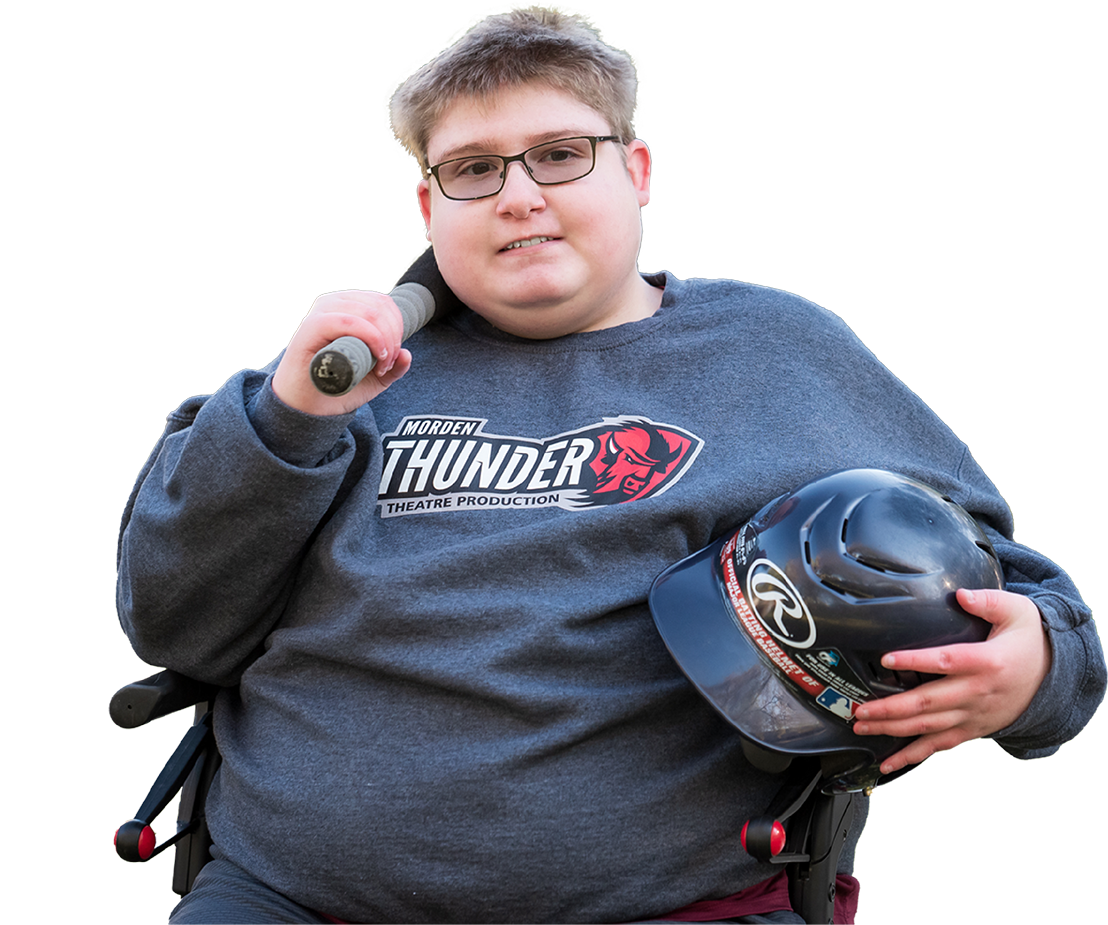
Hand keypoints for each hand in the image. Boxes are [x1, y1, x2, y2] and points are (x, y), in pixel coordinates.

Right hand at [271, 290, 412, 415]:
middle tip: (387, 366)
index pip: (383, 302)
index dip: (397, 327)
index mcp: (347, 307)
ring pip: (370, 312)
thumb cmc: (336, 388)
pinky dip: (371, 339)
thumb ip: (393, 367)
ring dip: (385, 341)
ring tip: (381, 367)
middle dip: (394, 337)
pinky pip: (349, 322)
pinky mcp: (312, 326)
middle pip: (380, 306)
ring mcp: (322, 312)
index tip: (393, 357)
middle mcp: (334, 304)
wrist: (306, 407)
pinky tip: (377, 359)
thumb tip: (407, 354)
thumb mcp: (373, 379)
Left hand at [852, 588, 1051, 775]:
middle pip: (929, 702)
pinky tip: (888, 762)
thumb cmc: (1027, 643)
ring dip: (892, 729)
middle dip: (891, 708)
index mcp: (985, 662)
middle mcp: (976, 693)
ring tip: (861, 726)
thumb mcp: (1016, 612)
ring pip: (928, 726)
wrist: (1052, 678)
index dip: (915, 660)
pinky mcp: (970, 729)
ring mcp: (972, 715)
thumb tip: (961, 595)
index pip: (945, 661)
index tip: (887, 659)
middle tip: (860, 709)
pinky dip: (912, 756)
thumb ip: (988, 601)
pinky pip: (938, 745)